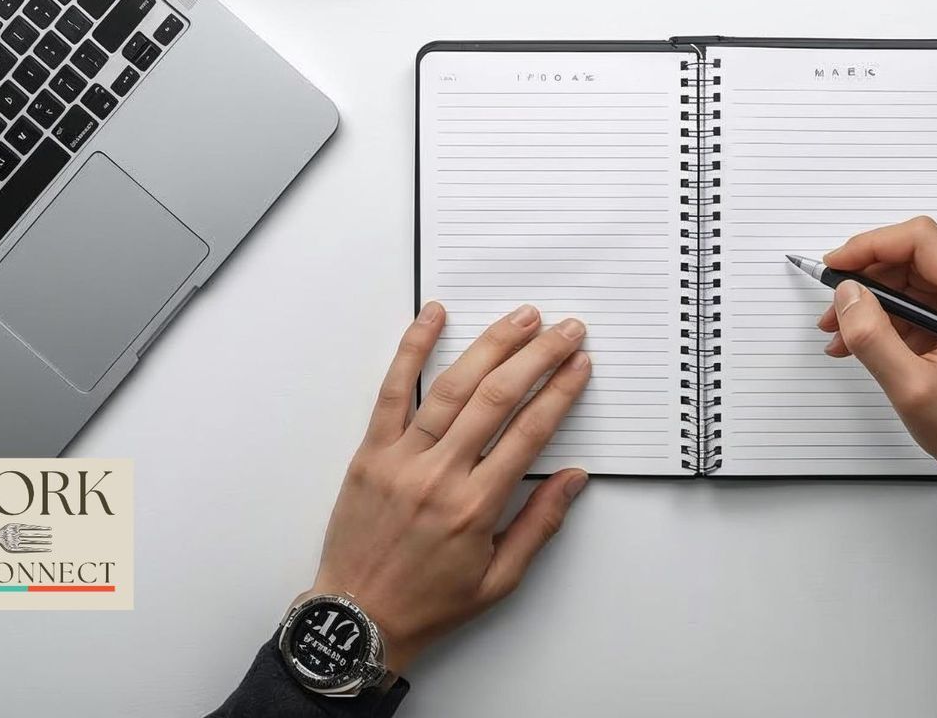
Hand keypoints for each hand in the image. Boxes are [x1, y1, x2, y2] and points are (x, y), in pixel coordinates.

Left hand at [302, 301, 592, 673]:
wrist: (356, 619)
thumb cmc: (427, 605)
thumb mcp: (499, 579)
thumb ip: (539, 524)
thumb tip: (574, 478)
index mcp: (475, 508)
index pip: (529, 433)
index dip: (560, 393)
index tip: (579, 366)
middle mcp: (439, 476)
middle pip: (497, 399)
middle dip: (538, 357)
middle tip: (564, 330)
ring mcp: (401, 459)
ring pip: (452, 387)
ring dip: (491, 346)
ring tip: (520, 318)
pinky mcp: (370, 453)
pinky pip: (393, 391)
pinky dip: (413, 349)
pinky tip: (433, 318)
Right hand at [815, 217, 936, 492]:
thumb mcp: (912, 390)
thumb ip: (873, 337)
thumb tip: (846, 294)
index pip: (925, 242)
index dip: (872, 246)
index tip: (835, 267)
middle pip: (919, 254)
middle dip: (868, 277)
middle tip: (832, 309)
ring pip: (917, 274)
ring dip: (875, 297)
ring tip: (840, 332)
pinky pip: (925, 296)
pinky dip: (891, 313)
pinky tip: (861, 339)